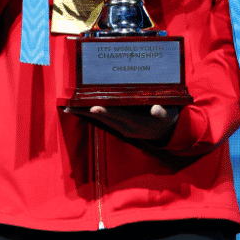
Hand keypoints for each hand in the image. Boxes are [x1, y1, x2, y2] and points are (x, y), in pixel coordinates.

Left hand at [65, 104, 179, 142]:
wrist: (168, 133)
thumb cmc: (168, 118)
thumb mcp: (169, 114)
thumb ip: (162, 112)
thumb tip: (155, 110)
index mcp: (138, 122)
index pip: (119, 115)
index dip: (106, 111)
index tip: (93, 108)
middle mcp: (127, 127)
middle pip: (104, 118)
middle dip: (86, 112)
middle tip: (69, 106)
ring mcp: (123, 128)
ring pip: (101, 120)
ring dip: (85, 114)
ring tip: (69, 107)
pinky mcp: (121, 126)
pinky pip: (104, 121)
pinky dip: (91, 115)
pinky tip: (81, 110)